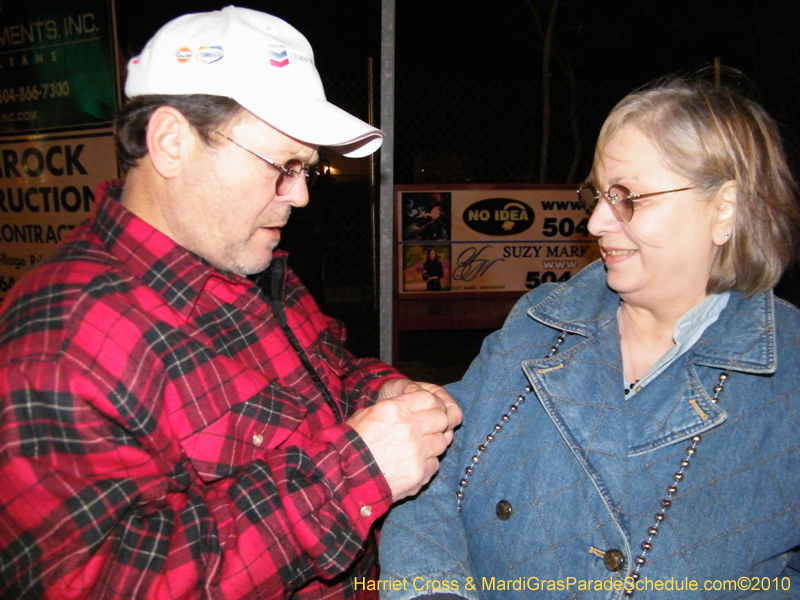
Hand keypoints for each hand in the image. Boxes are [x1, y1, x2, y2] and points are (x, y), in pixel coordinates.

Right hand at [349, 381, 462, 500]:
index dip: (433, 403)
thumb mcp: (367, 414)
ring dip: (433, 443)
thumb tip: (415, 403)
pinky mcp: (420, 474)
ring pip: (442, 442)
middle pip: (442, 418)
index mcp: (395, 410)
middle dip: (437, 422)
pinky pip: (434, 464)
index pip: (430, 399)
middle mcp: (410, 429)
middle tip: (429, 427)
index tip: (430, 408)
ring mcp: (417, 453)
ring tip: (418, 447)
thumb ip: (395, 406)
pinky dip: (427, 463)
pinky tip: (412, 464)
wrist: (344, 479)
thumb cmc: (351, 444)